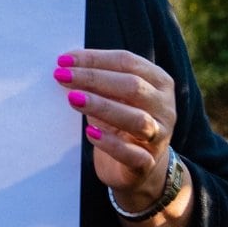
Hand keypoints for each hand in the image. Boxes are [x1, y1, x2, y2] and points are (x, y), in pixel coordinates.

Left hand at [53, 49, 176, 208]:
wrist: (137, 167)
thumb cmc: (121, 122)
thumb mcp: (114, 97)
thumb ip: (98, 79)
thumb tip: (66, 65)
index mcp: (159, 82)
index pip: (127, 62)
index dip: (95, 59)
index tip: (64, 60)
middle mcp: (164, 107)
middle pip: (132, 86)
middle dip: (94, 78)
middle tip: (62, 76)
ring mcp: (160, 136)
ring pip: (136, 119)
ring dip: (102, 107)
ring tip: (74, 99)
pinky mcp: (147, 164)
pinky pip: (132, 154)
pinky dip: (110, 143)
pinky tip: (90, 133)